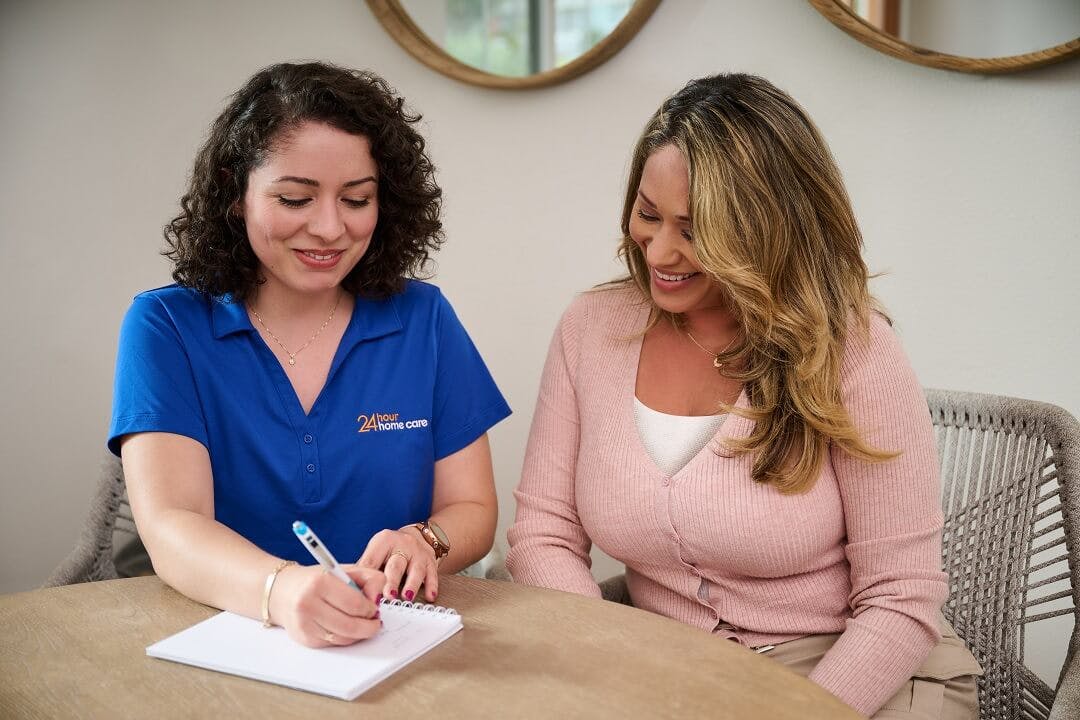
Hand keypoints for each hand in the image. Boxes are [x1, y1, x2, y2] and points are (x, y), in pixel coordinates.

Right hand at [268, 563, 384, 647]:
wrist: (282, 591)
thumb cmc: (317, 580)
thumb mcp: (345, 570)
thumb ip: (370, 578)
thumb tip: (379, 597)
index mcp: (320, 583)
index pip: (355, 604)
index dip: (370, 609)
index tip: (374, 607)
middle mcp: (308, 604)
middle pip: (350, 626)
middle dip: (369, 626)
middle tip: (375, 622)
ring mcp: (305, 624)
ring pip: (344, 638)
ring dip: (359, 634)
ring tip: (364, 624)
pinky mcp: (304, 638)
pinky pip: (334, 644)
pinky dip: (346, 638)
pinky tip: (348, 628)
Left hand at [357, 528, 438, 603]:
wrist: (418, 536)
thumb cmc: (391, 550)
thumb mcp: (376, 551)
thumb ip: (366, 568)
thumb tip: (350, 589)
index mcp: (384, 541)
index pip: (373, 560)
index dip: (368, 577)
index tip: (364, 593)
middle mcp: (403, 544)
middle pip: (396, 564)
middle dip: (391, 581)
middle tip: (388, 596)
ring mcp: (418, 553)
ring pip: (415, 569)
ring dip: (411, 584)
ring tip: (407, 597)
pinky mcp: (430, 562)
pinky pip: (432, 574)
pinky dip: (431, 586)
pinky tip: (429, 597)